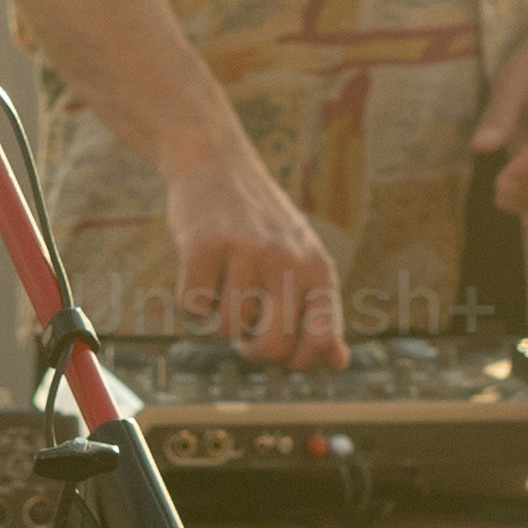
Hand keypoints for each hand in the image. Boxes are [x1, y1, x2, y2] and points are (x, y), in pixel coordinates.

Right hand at [159, 135, 347, 366]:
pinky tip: (201, 280)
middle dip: (252, 351)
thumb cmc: (262, 225)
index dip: (298, 362)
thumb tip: (337, 363)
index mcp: (318, 270)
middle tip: (245, 331)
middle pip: (272, 346)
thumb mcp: (303, 262)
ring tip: (223, 295)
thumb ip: (320, 313)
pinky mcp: (203, 243)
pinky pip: (192, 305)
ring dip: (218, 325)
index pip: (321, 340)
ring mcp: (246, 250)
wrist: (216, 164)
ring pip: (227, 329)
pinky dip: (191, 304)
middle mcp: (287, 259)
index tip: (281, 352)